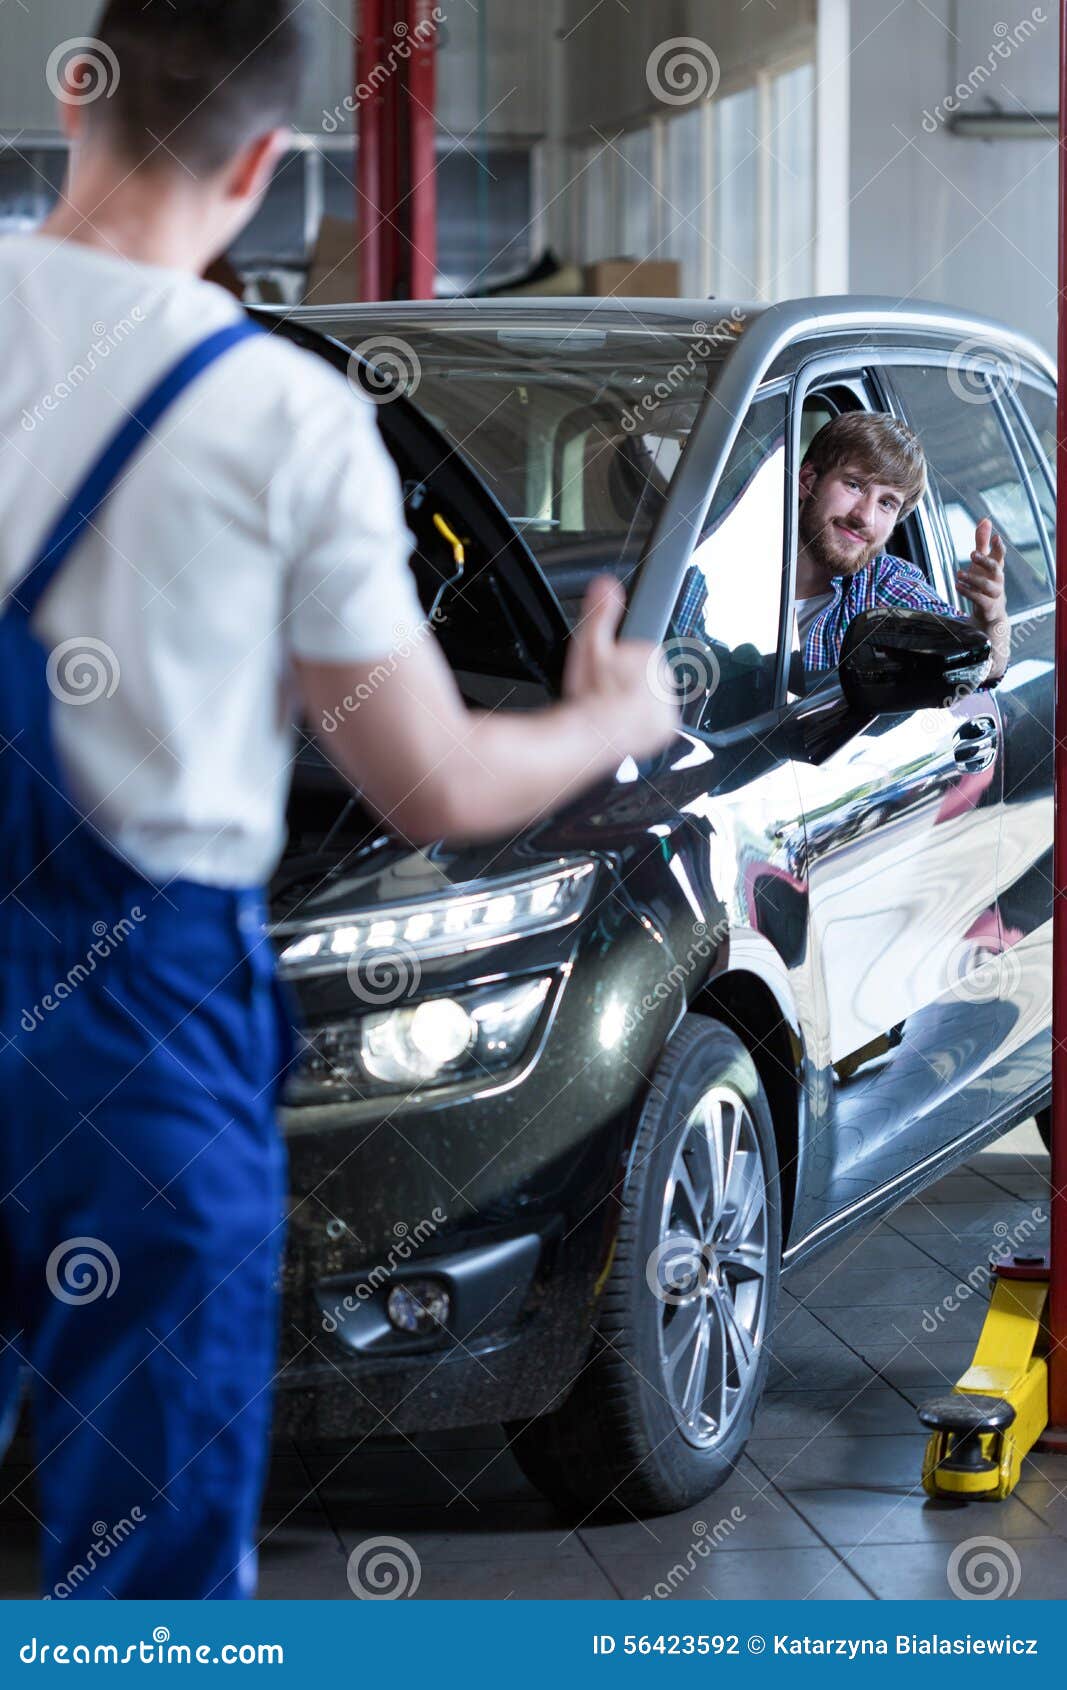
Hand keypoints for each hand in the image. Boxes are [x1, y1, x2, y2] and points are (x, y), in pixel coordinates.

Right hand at [562, 574, 679, 759]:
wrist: (594, 734)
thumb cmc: (591, 693)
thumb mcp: (589, 644)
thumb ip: (600, 612)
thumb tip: (606, 583)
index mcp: (651, 654)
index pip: (638, 655)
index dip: (618, 665)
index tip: (604, 675)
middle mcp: (666, 678)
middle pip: (645, 677)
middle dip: (628, 684)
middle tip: (605, 694)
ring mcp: (668, 704)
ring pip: (650, 700)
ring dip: (634, 704)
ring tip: (611, 710)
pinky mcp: (667, 728)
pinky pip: (656, 723)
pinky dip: (642, 724)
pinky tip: (623, 723)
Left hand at [956, 517, 1006, 626]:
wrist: (991, 612)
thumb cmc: (986, 581)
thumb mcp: (982, 561)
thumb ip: (982, 542)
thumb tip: (985, 520)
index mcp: (996, 566)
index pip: (1000, 554)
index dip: (999, 546)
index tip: (996, 537)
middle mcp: (997, 579)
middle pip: (995, 568)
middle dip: (985, 560)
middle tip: (972, 553)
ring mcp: (994, 593)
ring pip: (986, 585)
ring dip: (972, 579)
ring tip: (958, 574)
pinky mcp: (987, 606)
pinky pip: (979, 599)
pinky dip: (968, 592)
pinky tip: (958, 586)